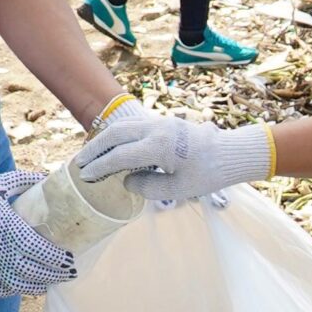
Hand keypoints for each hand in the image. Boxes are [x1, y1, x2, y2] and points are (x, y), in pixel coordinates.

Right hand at [0, 170, 77, 295]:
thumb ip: (25, 181)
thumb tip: (47, 177)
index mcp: (12, 231)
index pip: (46, 252)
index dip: (61, 259)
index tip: (72, 259)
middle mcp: (4, 254)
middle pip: (40, 273)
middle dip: (57, 274)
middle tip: (69, 272)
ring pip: (23, 286)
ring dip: (40, 285)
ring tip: (50, 281)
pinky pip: (3, 290)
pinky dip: (17, 289)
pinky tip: (25, 285)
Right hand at [76, 113, 272, 204]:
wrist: (232, 153)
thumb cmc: (209, 174)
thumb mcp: (179, 188)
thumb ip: (148, 187)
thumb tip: (127, 180)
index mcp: (160, 146)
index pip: (120, 155)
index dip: (100, 167)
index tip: (86, 176)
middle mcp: (157, 129)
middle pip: (116, 134)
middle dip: (95, 149)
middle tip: (79, 163)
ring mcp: (161, 123)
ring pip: (124, 125)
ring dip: (104, 139)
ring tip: (91, 154)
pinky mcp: (165, 123)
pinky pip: (134, 125)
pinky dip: (118, 135)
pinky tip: (111, 146)